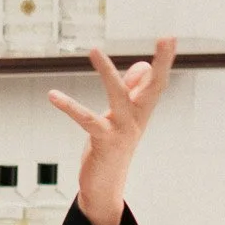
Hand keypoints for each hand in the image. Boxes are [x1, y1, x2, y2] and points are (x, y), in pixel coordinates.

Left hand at [48, 35, 173, 224]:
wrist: (105, 187)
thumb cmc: (113, 148)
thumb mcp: (123, 117)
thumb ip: (132, 92)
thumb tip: (141, 65)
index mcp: (141, 111)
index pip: (157, 81)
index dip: (165, 60)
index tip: (171, 37)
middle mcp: (137, 119)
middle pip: (153, 86)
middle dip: (161, 62)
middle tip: (169, 38)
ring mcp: (122, 131)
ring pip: (118, 95)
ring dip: (107, 72)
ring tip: (94, 49)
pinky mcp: (103, 142)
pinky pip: (87, 120)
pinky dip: (69, 107)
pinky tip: (53, 95)